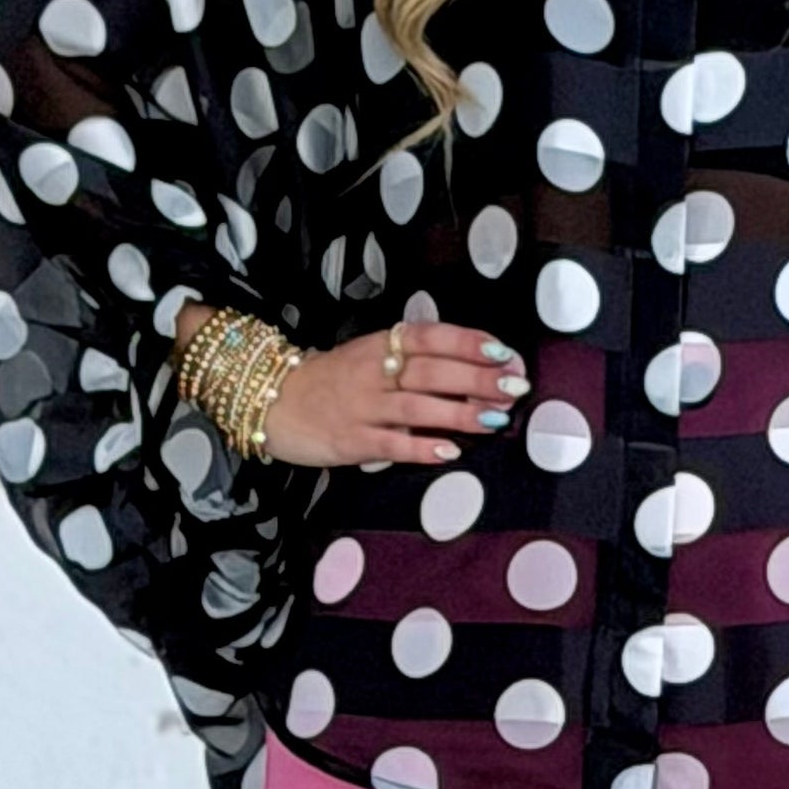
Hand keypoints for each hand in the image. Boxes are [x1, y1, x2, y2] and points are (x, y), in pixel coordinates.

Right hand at [260, 318, 528, 468]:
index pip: (430, 337)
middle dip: (477, 379)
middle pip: (432, 371)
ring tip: (496, 420)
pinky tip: (449, 452)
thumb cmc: (334, 380)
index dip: (468, 342)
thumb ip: (413, 358)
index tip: (504, 352)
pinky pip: (391, 444)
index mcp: (380, 343)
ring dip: (460, 413)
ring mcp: (362, 406)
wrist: (274, 401)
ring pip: (417, 407)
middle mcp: (373, 371)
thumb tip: (477, 367)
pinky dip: (421, 447)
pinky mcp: (352, 440)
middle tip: (515, 388)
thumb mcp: (370, 355)